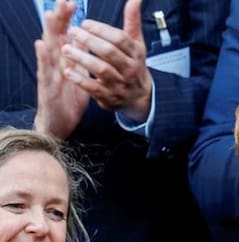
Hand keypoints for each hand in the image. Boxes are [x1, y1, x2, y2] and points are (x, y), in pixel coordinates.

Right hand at [34, 1, 88, 138]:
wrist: (60, 123)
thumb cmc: (69, 98)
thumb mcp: (80, 75)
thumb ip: (82, 58)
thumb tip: (88, 40)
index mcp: (64, 60)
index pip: (65, 35)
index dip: (68, 19)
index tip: (71, 2)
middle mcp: (55, 63)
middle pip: (56, 36)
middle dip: (59, 19)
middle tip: (62, 1)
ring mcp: (49, 74)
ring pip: (48, 50)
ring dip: (49, 32)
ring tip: (50, 15)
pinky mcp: (46, 87)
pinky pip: (45, 71)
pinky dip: (43, 58)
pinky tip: (41, 45)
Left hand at [61, 0, 152, 122]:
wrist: (139, 96)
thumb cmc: (133, 64)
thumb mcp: (135, 42)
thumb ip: (132, 19)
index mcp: (136, 53)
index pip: (119, 39)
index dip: (100, 29)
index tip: (84, 23)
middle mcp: (130, 69)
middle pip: (109, 52)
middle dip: (89, 41)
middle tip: (72, 32)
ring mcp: (120, 84)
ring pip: (101, 70)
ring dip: (82, 58)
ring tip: (66, 48)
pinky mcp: (109, 97)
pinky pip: (94, 88)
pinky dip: (79, 80)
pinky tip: (67, 70)